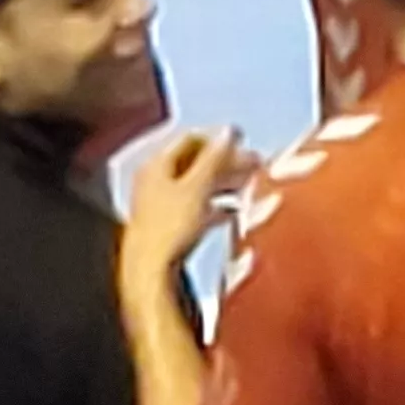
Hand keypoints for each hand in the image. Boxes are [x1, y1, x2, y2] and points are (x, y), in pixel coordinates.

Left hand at [117, 125, 249, 287]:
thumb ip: (215, 158)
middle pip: (194, 163)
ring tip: (248, 188)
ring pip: (196, 187)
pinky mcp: (167, 229)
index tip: (242, 143)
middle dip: (225, 163)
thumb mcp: (198, 187)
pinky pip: (195, 211)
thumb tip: (229, 132)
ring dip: (223, 185)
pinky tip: (231, 214)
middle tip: (253, 166)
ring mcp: (159, 206)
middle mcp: (154, 182)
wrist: (151, 272)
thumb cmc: (169, 229)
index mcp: (156, 166)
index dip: (218, 139)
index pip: (190, 139)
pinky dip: (215, 208)